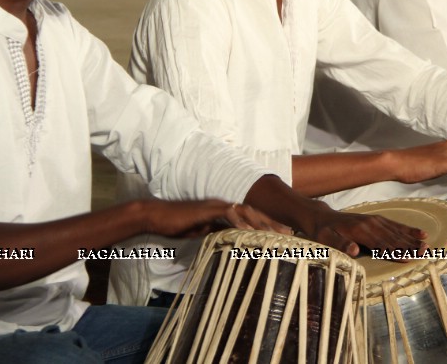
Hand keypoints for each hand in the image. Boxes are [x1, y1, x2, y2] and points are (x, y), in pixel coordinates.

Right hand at [141, 199, 290, 237]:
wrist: (158, 217)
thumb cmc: (179, 225)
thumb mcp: (204, 231)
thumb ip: (220, 232)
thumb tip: (234, 241)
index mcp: (225, 211)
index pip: (251, 217)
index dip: (268, 224)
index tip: (283, 234)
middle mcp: (224, 205)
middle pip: (253, 212)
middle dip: (272, 222)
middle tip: (288, 233)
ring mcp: (216, 206)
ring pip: (244, 211)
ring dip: (260, 222)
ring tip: (275, 232)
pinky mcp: (206, 210)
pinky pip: (226, 213)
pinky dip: (238, 221)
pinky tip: (247, 230)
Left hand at [303, 206, 427, 258]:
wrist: (322, 216)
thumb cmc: (322, 231)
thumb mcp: (325, 239)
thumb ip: (339, 244)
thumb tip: (353, 250)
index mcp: (359, 230)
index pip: (380, 244)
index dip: (394, 251)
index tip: (408, 258)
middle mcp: (370, 223)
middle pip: (393, 237)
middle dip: (409, 246)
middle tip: (425, 253)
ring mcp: (375, 220)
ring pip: (397, 232)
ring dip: (412, 239)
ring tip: (426, 246)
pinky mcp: (378, 219)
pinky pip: (395, 225)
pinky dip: (408, 229)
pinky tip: (420, 233)